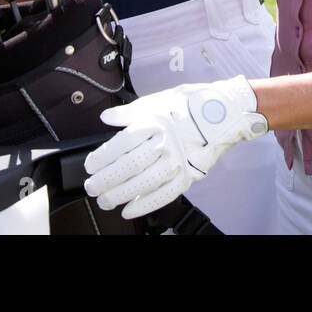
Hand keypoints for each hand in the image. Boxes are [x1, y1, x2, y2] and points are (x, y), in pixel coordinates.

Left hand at [83, 75, 268, 219]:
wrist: (222, 114)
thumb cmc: (187, 107)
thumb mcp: (155, 101)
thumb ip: (128, 112)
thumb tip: (106, 117)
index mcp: (155, 123)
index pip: (123, 142)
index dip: (103, 156)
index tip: (90, 165)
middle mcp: (165, 143)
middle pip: (131, 165)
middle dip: (107, 180)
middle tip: (92, 187)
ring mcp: (178, 161)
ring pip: (145, 183)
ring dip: (121, 195)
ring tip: (105, 201)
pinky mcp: (188, 176)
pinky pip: (164, 195)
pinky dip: (145, 205)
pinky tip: (129, 210)